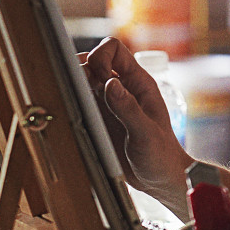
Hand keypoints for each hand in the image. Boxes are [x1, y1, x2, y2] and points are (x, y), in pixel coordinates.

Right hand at [82, 38, 188, 213]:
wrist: (161, 179)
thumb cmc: (161, 156)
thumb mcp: (146, 134)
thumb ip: (128, 109)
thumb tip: (110, 83)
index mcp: (138, 83)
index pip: (114, 49)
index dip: (100, 56)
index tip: (97, 80)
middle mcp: (122, 88)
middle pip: (94, 61)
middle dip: (80, 70)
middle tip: (76, 92)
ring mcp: (109, 103)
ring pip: (83, 80)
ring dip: (72, 85)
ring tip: (69, 102)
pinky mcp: (99, 119)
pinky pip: (80, 101)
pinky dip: (70, 102)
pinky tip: (68, 114)